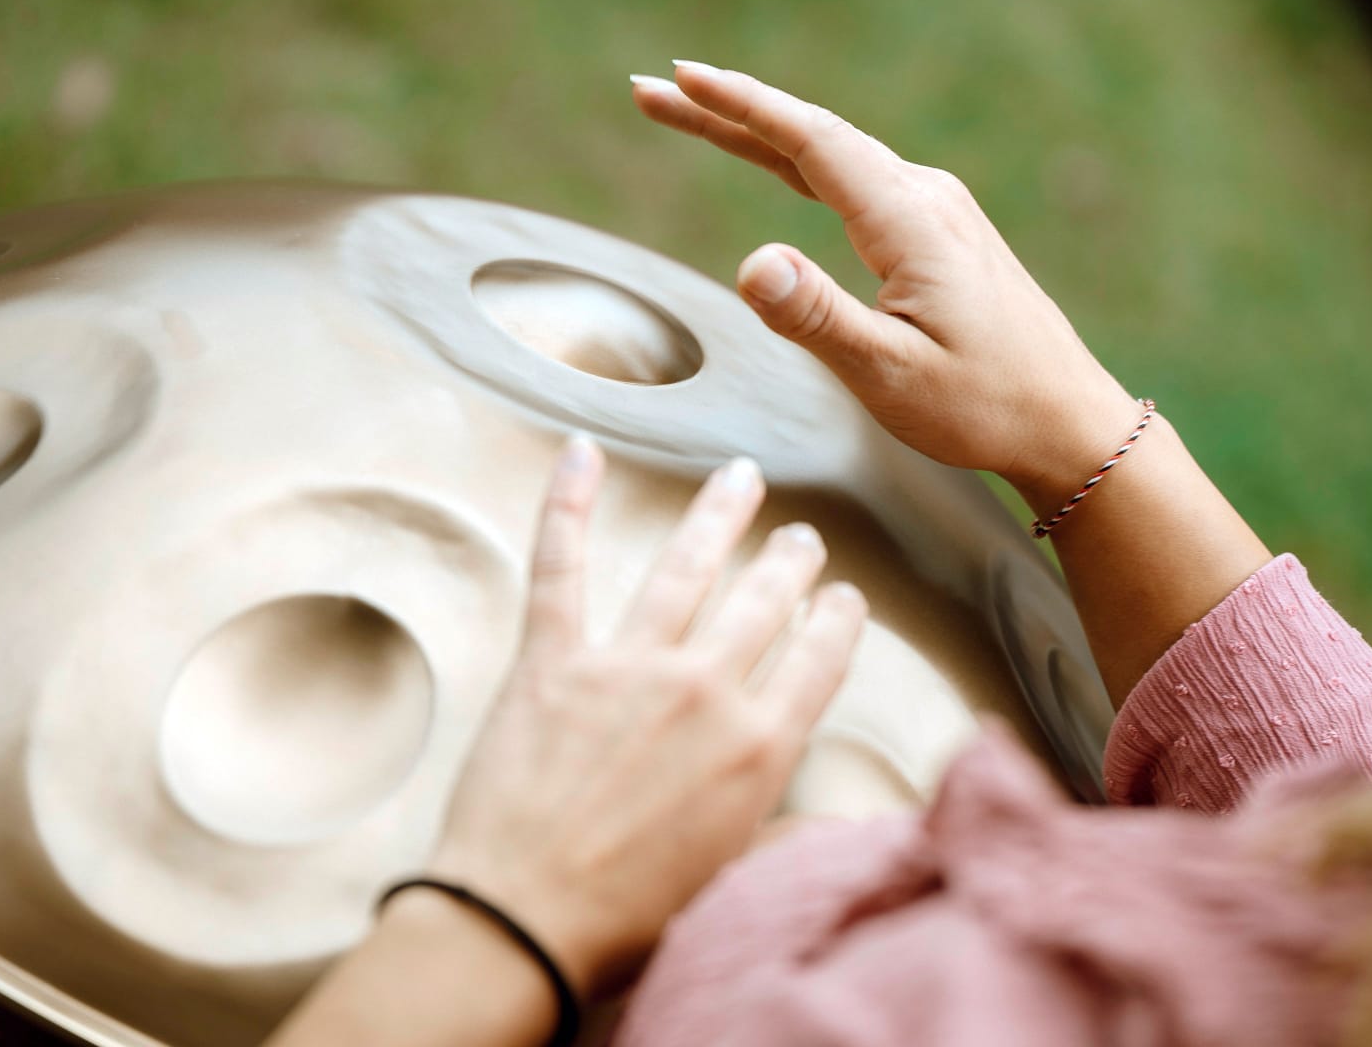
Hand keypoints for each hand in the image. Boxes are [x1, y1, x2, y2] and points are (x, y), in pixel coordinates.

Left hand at [426, 437, 866, 995]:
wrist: (526, 921)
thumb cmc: (630, 918)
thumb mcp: (735, 878)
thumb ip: (790, 833)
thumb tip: (844, 828)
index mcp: (759, 745)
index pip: (819, 659)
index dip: (838, 621)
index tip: (845, 597)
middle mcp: (704, 690)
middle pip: (762, 604)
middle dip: (787, 564)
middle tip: (799, 537)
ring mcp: (627, 666)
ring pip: (685, 568)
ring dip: (719, 517)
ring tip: (741, 479)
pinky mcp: (552, 660)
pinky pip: (561, 566)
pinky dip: (566, 505)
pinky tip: (580, 452)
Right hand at [631, 62, 1139, 502]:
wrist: (1068, 421)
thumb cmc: (982, 406)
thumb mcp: (888, 375)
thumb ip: (816, 317)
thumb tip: (751, 262)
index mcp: (909, 221)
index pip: (809, 141)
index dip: (740, 107)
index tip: (679, 79)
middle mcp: (924, 198)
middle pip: (810, 135)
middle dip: (727, 110)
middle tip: (651, 89)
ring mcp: (936, 210)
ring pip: (831, 153)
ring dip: (758, 131)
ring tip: (694, 112)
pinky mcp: (940, 231)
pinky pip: (854, 178)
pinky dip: (800, 161)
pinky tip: (780, 161)